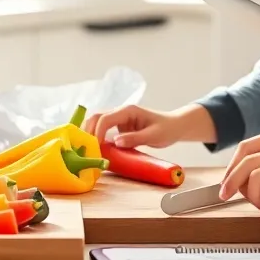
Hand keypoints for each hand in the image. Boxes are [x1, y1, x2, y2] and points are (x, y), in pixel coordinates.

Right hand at [83, 103, 212, 148]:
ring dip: (89, 133)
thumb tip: (116, 142)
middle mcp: (121, 112)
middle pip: (96, 116)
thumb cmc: (167, 129)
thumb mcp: (154, 136)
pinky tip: (94, 147)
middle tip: (85, 147)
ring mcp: (119, 119)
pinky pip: (103, 129)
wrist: (175, 126)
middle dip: (88, 130)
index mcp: (128, 111)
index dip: (98, 132)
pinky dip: (96, 136)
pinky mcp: (119, 127)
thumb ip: (135, 138)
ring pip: (97, 121)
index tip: (96, 147)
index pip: (106, 118)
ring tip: (86, 148)